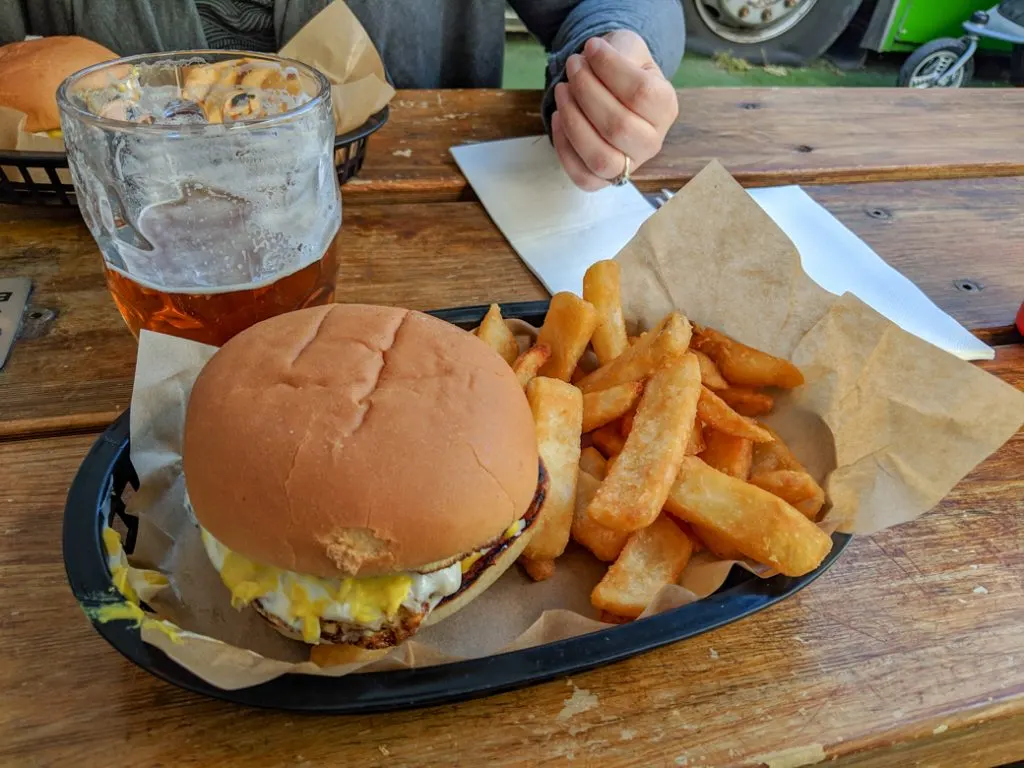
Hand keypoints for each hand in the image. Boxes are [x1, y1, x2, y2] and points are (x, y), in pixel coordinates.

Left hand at [551, 30, 677, 191]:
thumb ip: (618, 50)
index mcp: (666, 107)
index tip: (591, 47)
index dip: (610, 67)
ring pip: (601, 158)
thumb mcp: (630, 49)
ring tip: (562, 90)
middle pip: (619, 127)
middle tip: (573, 66)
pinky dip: (564, 147)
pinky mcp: (604, 180)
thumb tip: (592, 55)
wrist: (616, 92)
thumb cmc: (624, 69)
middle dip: (587, 92)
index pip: (641, 92)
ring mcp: (630, 166)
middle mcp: (653, 142)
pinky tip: (559, 117)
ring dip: (574, 122)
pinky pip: (582, 176)